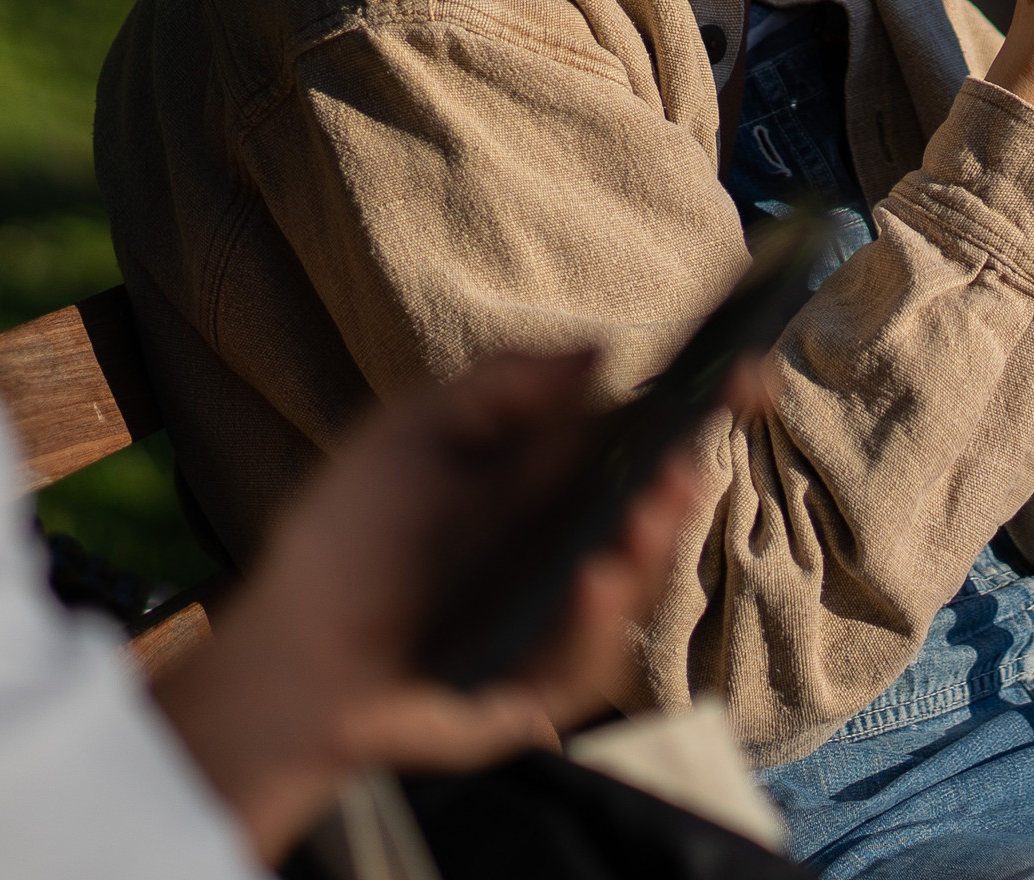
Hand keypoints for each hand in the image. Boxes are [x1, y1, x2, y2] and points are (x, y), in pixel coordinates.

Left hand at [151, 350, 723, 863]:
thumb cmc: (346, 541)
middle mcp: (575, 542)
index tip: (748, 375)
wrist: (285, 655)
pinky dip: (595, 618)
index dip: (705, 404)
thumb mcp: (411, 435)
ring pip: (638, 581)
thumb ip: (499, 383)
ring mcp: (568, 617)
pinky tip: (588, 581)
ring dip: (649, 549)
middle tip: (683, 463)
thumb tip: (604, 349)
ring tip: (643, 517)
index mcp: (553, 478)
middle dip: (679, 486)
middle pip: (659, 508)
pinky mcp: (547, 684)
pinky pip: (591, 653)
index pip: (647, 436)